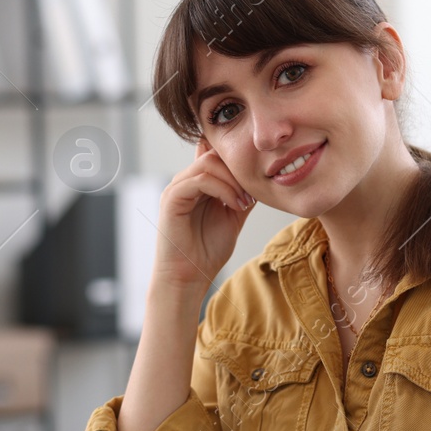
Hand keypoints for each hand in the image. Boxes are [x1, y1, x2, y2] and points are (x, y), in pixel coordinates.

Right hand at [151, 137, 256, 287]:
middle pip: (214, 154)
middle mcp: (185, 181)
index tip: (256, 186)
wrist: (189, 276)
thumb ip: (242, 194)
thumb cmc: (208, 251)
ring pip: (208, 162)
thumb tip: (258, 177)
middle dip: (238, 171)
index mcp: (198, 183)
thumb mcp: (234, 216)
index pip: (216, 154)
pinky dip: (222, 189)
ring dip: (233, 181)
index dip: (238, 163)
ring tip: (244, 203)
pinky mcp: (172, 198)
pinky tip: (234, 205)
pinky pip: (199, 180)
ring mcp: (177, 188)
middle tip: (251, 196)